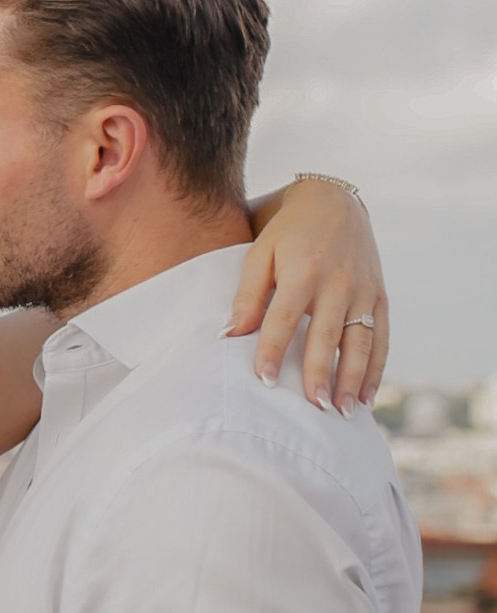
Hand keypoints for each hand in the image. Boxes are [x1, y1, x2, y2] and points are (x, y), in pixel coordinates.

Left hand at [230, 177, 387, 411]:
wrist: (332, 200)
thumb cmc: (286, 231)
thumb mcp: (259, 251)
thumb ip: (246, 293)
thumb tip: (229, 334)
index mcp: (303, 270)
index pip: (284, 317)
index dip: (273, 349)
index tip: (264, 381)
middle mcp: (338, 282)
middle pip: (327, 335)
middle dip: (321, 373)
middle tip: (314, 408)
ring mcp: (364, 290)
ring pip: (361, 341)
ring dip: (354, 379)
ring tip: (343, 412)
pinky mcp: (380, 295)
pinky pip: (382, 337)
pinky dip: (376, 369)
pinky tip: (366, 397)